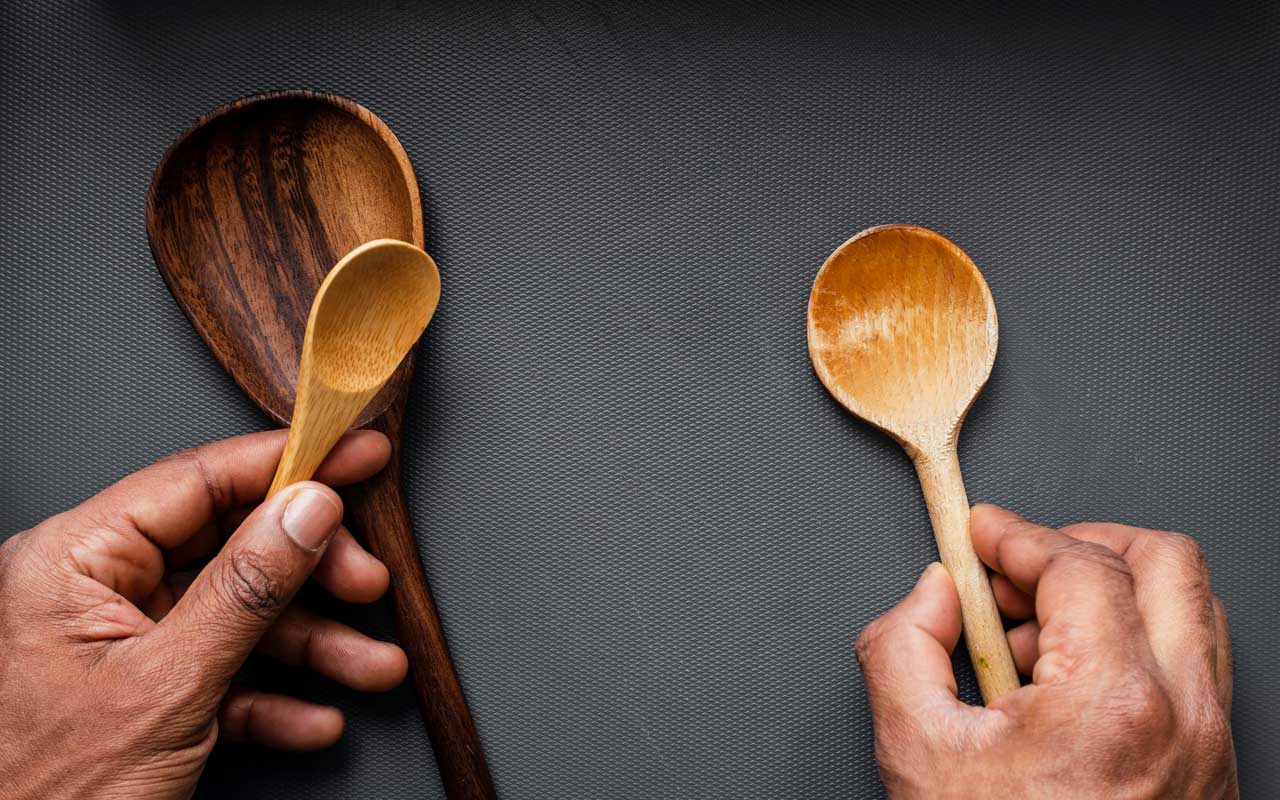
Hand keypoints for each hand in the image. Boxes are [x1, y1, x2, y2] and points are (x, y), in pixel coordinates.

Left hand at [0, 430, 408, 798]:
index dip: (289, 464)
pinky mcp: (143, 691)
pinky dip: (275, 695)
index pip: (199, 481)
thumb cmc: (48, 797)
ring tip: (371, 665)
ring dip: (314, 645)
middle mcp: (94, 589)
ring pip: (239, 614)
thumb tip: (306, 508)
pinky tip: (315, 717)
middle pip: (230, 545)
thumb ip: (244, 589)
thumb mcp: (168, 685)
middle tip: (369, 582)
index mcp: (74, 561)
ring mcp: (120, 642)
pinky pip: (225, 670)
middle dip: (311, 573)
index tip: (357, 453)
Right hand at [856, 504, 1235, 798]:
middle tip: (1022, 567)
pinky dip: (1133, 646)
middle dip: (1083, 544)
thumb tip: (935, 595)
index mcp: (1114, 699)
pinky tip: (1065, 689)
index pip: (1078, 564)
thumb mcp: (917, 753)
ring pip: (1189, 610)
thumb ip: (904, 646)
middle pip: (1165, 561)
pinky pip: (1192, 667)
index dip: (1017, 535)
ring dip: (1112, 594)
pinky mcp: (1214, 768)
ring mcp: (1210, 742)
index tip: (981, 534)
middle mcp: (1184, 713)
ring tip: (1037, 639)